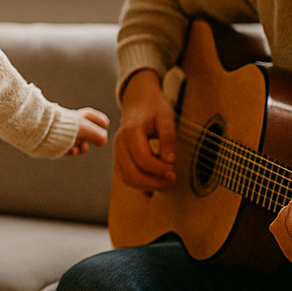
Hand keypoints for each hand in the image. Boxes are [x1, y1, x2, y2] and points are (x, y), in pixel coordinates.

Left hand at [65, 107, 109, 154]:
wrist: (46, 131)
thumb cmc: (70, 128)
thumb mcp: (91, 131)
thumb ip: (101, 137)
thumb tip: (101, 142)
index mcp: (85, 116)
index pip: (102, 121)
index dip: (103, 128)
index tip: (100, 130)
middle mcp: (77, 123)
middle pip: (93, 134)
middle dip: (93, 140)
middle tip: (89, 140)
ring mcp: (69, 132)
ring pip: (83, 143)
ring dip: (83, 147)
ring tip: (79, 148)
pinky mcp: (62, 141)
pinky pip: (72, 148)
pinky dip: (74, 150)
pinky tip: (72, 150)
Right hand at [114, 69, 178, 191]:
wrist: (138, 99)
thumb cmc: (153, 106)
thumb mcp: (166, 117)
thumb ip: (168, 138)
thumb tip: (170, 161)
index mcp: (131, 133)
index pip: (143, 160)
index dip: (160, 169)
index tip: (174, 170)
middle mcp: (119, 144)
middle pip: (131, 173)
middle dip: (153, 182)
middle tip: (172, 179)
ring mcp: (117, 151)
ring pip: (126, 178)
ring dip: (146, 185)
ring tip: (164, 182)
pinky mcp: (120, 157)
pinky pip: (125, 176)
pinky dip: (138, 185)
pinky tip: (151, 191)